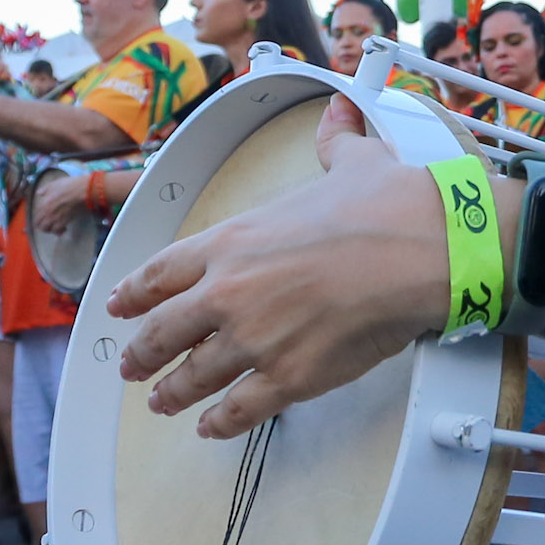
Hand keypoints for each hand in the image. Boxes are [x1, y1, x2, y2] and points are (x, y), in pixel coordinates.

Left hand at [32, 171, 90, 233]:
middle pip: (40, 225)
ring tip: (56, 228)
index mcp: (44, 203)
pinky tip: (64, 228)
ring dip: (51, 230)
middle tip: (49, 225)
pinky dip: (59, 231)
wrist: (81, 191)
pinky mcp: (64, 221)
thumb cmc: (69, 185)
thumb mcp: (54, 184)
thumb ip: (45, 189)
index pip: (36, 216)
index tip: (44, 219)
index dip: (39, 220)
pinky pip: (57, 230)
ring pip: (48, 230)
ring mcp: (55, 218)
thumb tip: (39, 193)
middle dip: (44, 227)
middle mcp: (47, 213)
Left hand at [106, 100, 449, 437]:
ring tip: (161, 403)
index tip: (119, 307)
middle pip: (163, 332)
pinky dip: (221, 422)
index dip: (133, 294)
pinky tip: (213, 426)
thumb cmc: (388, 207)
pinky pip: (239, 409)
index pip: (161, 272)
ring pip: (193, 377)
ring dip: (172, 394)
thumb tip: (339, 117)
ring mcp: (254, 339)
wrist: (425, 248)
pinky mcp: (289, 377)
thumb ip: (334, 143)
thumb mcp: (351, 162)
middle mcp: (229, 291)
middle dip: (140, 354)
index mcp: (233, 240)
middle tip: (131, 366)